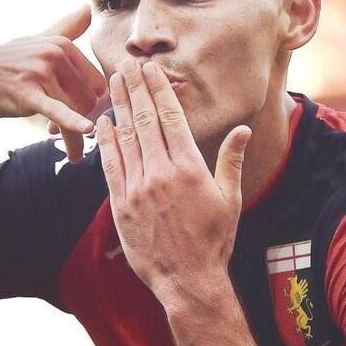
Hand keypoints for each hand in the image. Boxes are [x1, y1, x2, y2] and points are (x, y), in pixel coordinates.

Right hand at [0, 5, 106, 161]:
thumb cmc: (0, 63)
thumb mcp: (33, 41)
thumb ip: (65, 28)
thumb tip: (88, 8)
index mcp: (62, 44)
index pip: (98, 82)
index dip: (89, 104)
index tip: (74, 114)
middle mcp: (56, 53)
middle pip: (91, 99)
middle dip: (81, 119)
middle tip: (64, 132)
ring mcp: (41, 72)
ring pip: (76, 110)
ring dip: (74, 136)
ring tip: (68, 150)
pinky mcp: (27, 93)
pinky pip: (57, 111)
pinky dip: (72, 123)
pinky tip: (85, 131)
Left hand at [96, 59, 251, 306]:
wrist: (188, 281)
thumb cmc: (214, 241)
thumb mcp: (231, 200)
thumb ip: (230, 160)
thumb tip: (242, 129)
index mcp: (189, 167)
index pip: (170, 117)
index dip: (159, 89)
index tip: (151, 69)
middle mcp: (161, 172)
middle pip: (144, 120)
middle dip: (135, 88)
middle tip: (127, 64)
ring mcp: (137, 188)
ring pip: (125, 137)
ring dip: (119, 106)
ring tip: (114, 81)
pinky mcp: (120, 205)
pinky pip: (110, 166)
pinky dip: (106, 141)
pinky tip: (103, 122)